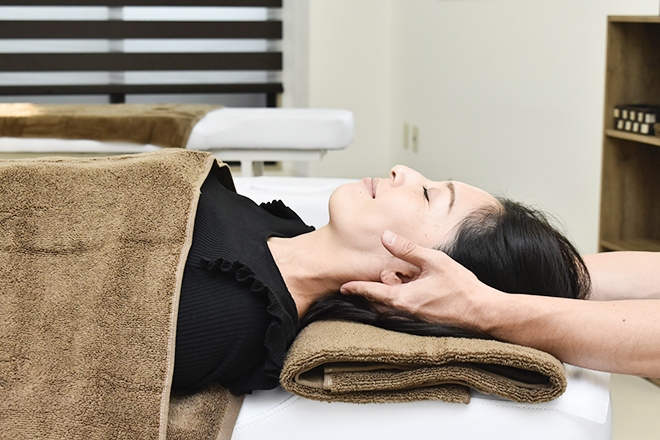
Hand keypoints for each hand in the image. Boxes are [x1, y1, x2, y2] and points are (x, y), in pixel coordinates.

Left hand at [340, 230, 500, 328]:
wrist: (482, 312)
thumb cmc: (461, 288)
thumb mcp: (433, 261)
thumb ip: (408, 249)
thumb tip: (386, 237)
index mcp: (402, 298)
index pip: (371, 292)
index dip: (355, 288)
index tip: (343, 287)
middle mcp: (404, 312)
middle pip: (378, 301)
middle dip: (379, 287)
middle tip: (394, 273)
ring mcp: (413, 319)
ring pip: (391, 306)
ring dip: (392, 293)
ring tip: (410, 279)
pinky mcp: (422, 321)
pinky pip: (403, 310)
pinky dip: (403, 299)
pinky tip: (419, 288)